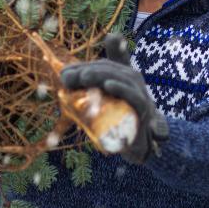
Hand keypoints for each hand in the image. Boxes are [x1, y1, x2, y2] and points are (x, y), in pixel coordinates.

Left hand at [61, 34, 169, 163]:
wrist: (137, 148)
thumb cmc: (116, 124)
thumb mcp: (100, 104)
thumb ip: (84, 90)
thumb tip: (64, 75)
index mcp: (123, 77)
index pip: (107, 63)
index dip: (95, 59)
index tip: (67, 69)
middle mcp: (133, 82)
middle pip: (111, 69)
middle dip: (88, 70)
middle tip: (67, 77)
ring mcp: (141, 95)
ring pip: (122, 79)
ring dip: (101, 75)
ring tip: (83, 77)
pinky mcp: (144, 111)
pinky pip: (135, 97)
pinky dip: (122, 89)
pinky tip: (108, 85)